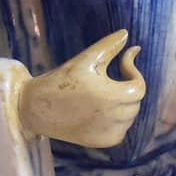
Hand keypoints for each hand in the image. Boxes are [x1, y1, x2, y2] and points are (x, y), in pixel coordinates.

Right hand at [18, 29, 145, 148]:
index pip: (139, 87)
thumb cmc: (60, 80)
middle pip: (135, 102)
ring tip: (102, 92)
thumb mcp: (85, 59)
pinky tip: (100, 110)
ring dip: (123, 103)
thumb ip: (108, 46)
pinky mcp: (101, 142)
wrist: (36, 108)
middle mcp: (112, 119)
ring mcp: (107, 134)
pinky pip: (121, 130)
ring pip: (129, 116)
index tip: (123, 60)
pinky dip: (117, 120)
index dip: (133, 72)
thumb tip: (126, 33)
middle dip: (127, 86)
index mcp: (110, 97)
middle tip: (109, 76)